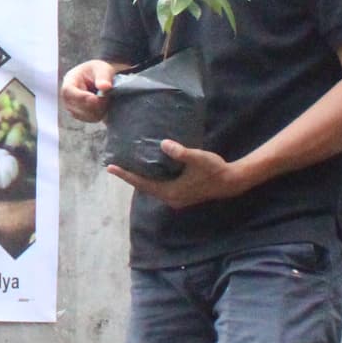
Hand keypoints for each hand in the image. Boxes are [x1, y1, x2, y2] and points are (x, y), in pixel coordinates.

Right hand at [59, 59, 117, 124]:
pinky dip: (100, 114)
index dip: (81, 97)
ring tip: (106, 99)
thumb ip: (104, 76)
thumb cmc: (99, 71)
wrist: (100, 80)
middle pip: (76, 106)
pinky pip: (90, 119)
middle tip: (107, 97)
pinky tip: (104, 105)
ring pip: (85, 115)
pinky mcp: (80, 115)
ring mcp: (72, 107)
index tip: (95, 99)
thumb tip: (105, 86)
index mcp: (70, 79)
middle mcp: (67, 95)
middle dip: (94, 104)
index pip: (68, 91)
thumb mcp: (103, 69)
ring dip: (99, 109)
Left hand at [108, 140, 258, 208]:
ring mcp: (175, 198)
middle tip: (114, 166)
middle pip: (144, 187)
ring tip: (127, 167)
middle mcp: (170, 198)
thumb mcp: (198, 158)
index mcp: (170, 192)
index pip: (142, 183)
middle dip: (130, 177)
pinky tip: (148, 169)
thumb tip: (164, 143)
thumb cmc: (215, 169)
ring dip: (140, 179)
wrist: (230, 182)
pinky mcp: (180, 195)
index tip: (111, 168)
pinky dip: (151, 179)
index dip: (126, 175)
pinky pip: (159, 187)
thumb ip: (181, 152)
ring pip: (152, 188)